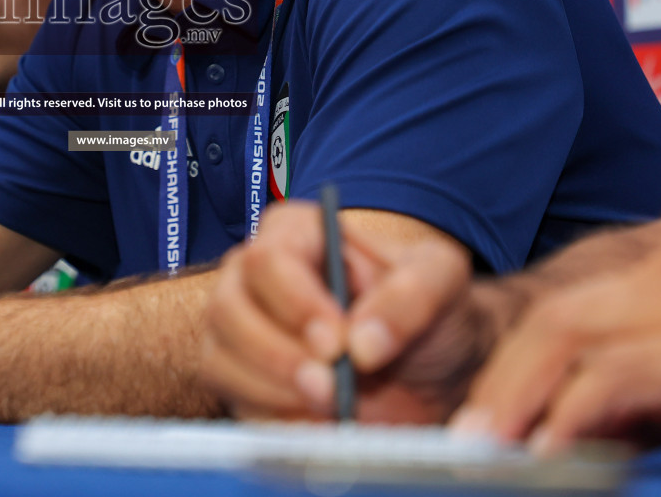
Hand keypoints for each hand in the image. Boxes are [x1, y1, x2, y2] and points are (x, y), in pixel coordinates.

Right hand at [200, 200, 492, 422]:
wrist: (432, 371)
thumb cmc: (429, 310)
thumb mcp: (441, 282)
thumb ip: (412, 295)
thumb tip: (362, 343)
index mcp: (297, 234)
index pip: (269, 259)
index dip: (296, 304)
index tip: (336, 345)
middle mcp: (254, 277)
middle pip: (228, 309)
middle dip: (276, 356)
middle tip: (330, 390)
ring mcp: (238, 331)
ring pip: (219, 358)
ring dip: (272, 392)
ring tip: (331, 410)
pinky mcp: (239, 382)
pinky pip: (232, 404)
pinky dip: (272, 421)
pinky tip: (317, 426)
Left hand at [458, 236, 660, 475]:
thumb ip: (655, 380)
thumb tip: (581, 422)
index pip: (568, 308)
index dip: (515, 362)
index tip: (484, 414)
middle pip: (555, 319)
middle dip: (503, 381)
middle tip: (469, 437)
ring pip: (572, 338)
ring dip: (521, 398)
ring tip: (492, 447)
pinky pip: (623, 377)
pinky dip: (577, 414)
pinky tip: (556, 450)